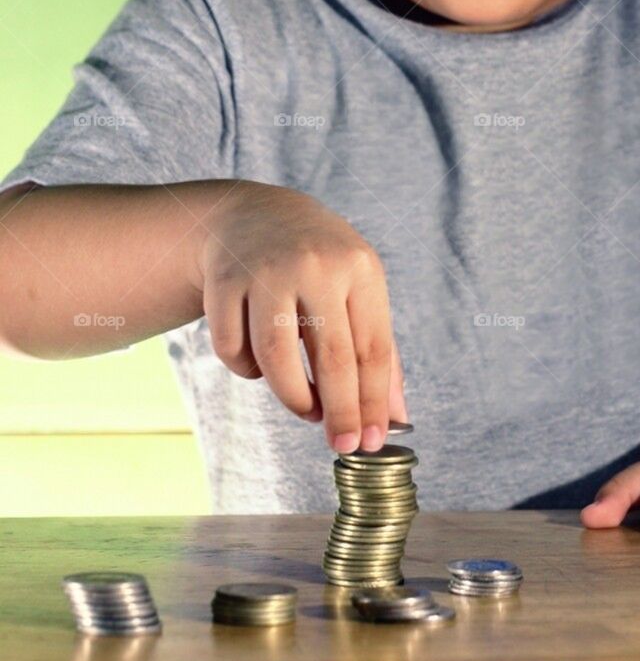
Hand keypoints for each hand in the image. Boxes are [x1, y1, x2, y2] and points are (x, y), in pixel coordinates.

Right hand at [195, 179, 407, 453]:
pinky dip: (247, 370)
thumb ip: (378, 349)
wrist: (254, 215)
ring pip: (277, 359)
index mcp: (359, 268)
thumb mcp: (357, 287)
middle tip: (341, 445)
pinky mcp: (224, 281)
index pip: (374, 348)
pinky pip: (233, 348)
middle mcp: (316, 266)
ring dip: (293, 398)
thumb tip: (394, 417)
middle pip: (332, 358)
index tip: (371, 442)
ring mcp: (266, 272)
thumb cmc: (319, 263)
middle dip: (340, 413)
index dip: (373, 402)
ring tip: (305, 408)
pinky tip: (262, 366)